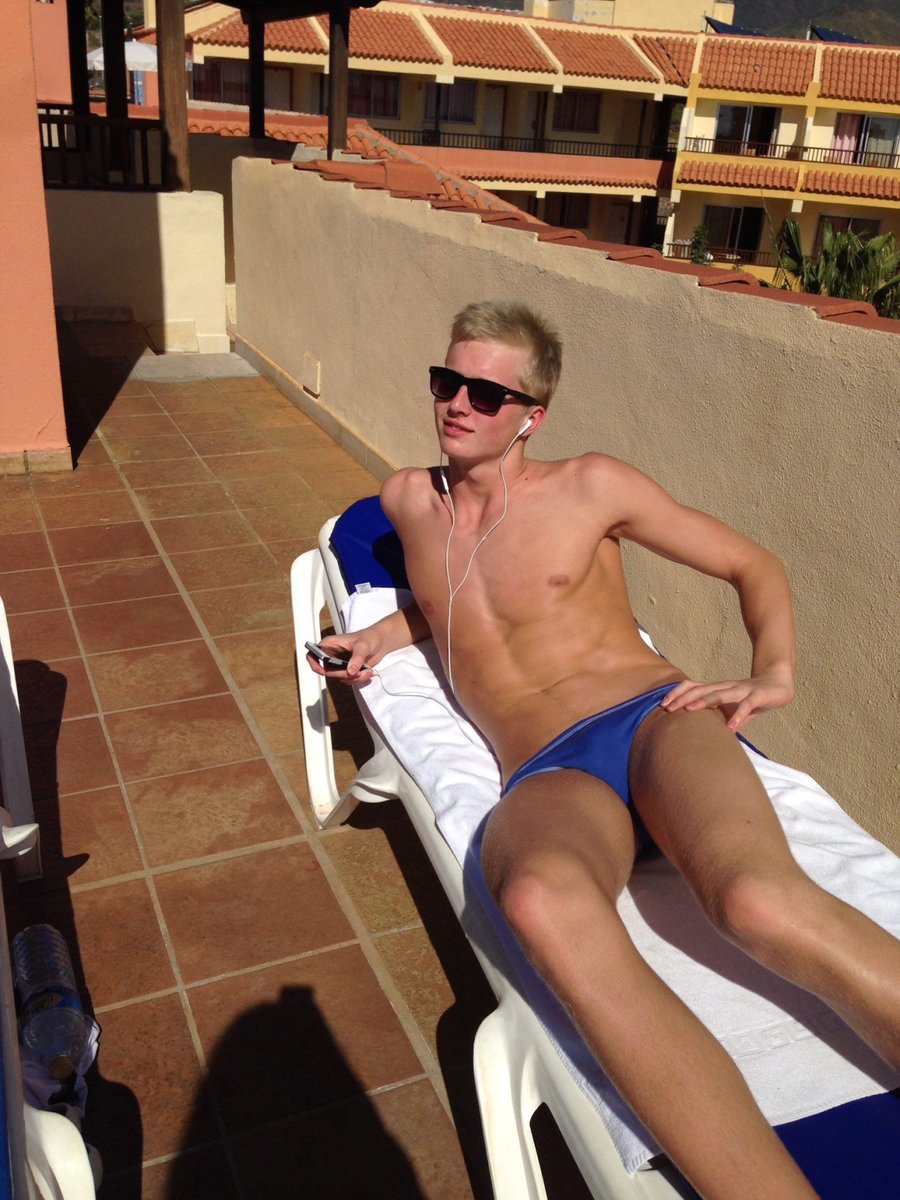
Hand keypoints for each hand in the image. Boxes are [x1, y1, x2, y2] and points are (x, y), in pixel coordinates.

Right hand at [306, 633, 378, 683]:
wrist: (380, 642)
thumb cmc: (369, 637)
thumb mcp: (363, 646)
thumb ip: (356, 658)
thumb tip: (350, 671)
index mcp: (330, 644)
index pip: (313, 653)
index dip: (314, 663)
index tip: (322, 671)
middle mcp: (332, 655)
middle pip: (328, 671)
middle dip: (344, 675)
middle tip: (358, 672)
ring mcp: (339, 664)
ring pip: (339, 678)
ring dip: (354, 678)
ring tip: (367, 670)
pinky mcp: (347, 670)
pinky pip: (348, 680)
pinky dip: (358, 679)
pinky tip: (367, 672)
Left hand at [660, 673, 794, 732]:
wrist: (778, 684)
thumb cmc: (750, 697)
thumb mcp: (730, 709)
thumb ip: (717, 720)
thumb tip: (703, 737)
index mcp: (717, 689)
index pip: (693, 687)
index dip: (678, 693)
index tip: (663, 705)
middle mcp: (726, 687)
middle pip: (701, 690)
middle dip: (683, 698)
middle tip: (667, 709)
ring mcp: (741, 690)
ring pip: (720, 694)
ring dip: (704, 701)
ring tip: (689, 710)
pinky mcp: (758, 696)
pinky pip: (747, 705)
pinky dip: (739, 715)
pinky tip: (731, 727)